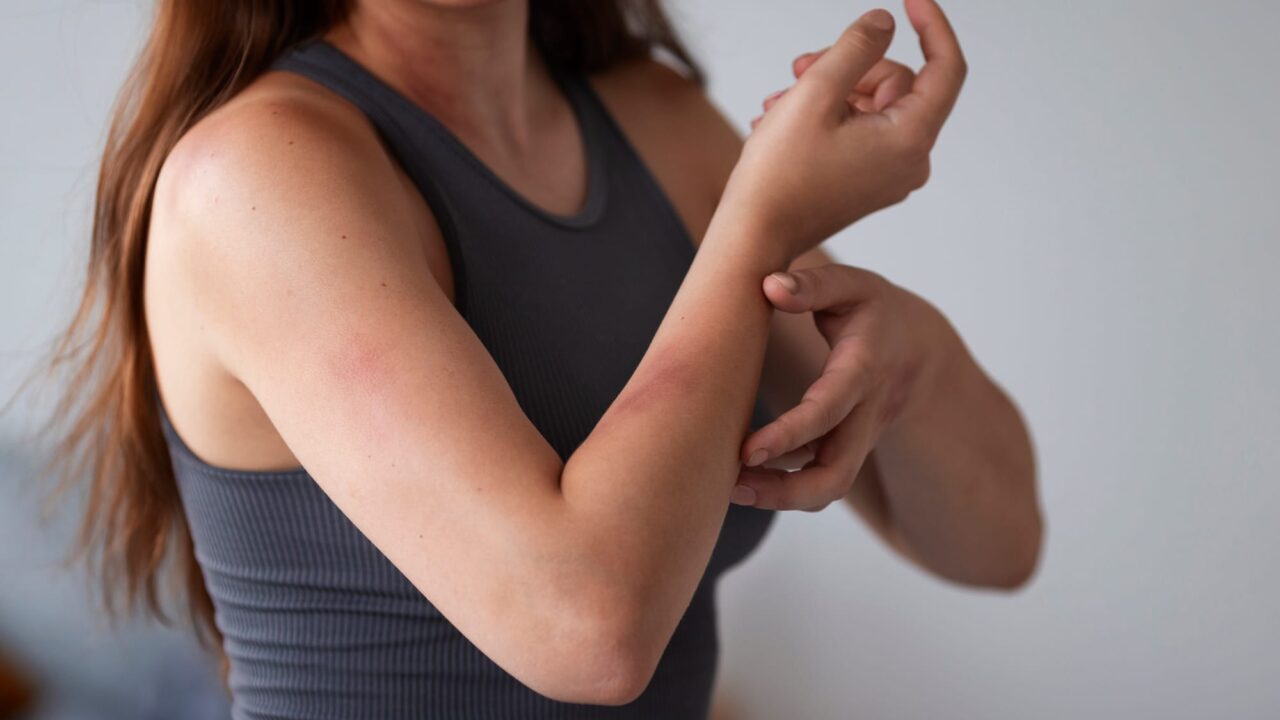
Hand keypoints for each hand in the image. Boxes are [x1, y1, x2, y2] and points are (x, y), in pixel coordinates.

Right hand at [718, 0, 966, 258]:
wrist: (753, 237)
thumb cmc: (779, 177)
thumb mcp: (816, 92)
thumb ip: (856, 47)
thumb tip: (883, 23)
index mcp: (909, 140)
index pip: (946, 67)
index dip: (932, 25)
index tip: (911, 0)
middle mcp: (909, 162)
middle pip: (896, 83)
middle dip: (848, 66)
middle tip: (798, 68)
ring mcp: (888, 175)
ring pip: (871, 105)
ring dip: (828, 91)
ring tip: (779, 101)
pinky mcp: (867, 183)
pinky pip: (859, 131)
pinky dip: (826, 117)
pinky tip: (783, 120)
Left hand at [729, 265, 941, 510]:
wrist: (919, 349)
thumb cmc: (874, 310)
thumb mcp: (852, 285)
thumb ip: (813, 285)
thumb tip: (770, 286)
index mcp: (863, 369)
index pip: (829, 410)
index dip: (789, 434)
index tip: (747, 451)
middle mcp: (865, 414)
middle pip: (836, 473)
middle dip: (787, 492)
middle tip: (733, 487)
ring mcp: (858, 439)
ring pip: (828, 487)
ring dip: (781, 498)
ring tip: (730, 490)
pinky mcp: (845, 451)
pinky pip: (818, 480)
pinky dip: (783, 487)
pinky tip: (742, 480)